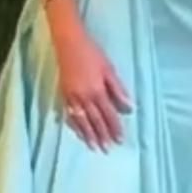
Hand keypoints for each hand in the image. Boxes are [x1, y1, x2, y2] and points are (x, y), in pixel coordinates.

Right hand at [53, 24, 131, 150]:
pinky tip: (78, 132)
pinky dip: (74, 125)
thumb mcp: (109, 69)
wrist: (68, 43)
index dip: (114, 127)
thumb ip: (118, 90)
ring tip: (93, 147)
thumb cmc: (92, 53)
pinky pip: (69, 114)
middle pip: (94, 120)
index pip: (108, 114)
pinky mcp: (63, 94)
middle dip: (102, 135)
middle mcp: (84, 97)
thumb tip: (128, 107)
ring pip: (81, 120)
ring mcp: (71, 97)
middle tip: (107, 149)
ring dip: (87, 135)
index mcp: (97, 90)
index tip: (119, 139)